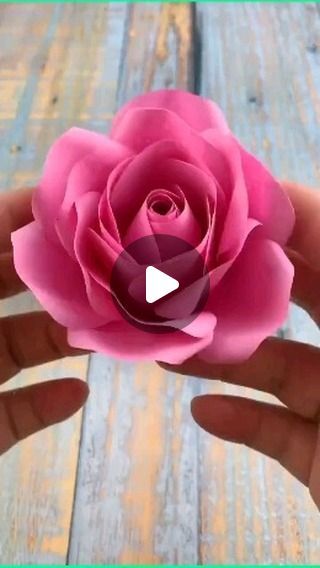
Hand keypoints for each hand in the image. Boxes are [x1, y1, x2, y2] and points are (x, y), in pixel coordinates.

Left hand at [0, 188, 87, 453]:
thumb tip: (22, 201)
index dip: (27, 216)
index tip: (78, 207)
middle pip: (12, 286)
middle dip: (62, 275)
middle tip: (113, 264)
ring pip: (23, 346)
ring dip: (65, 338)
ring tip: (108, 327)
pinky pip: (17, 411)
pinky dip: (47, 403)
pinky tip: (76, 393)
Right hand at [161, 182, 319, 509]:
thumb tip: (294, 198)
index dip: (282, 216)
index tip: (225, 200)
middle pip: (297, 300)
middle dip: (239, 283)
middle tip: (183, 264)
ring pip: (276, 368)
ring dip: (223, 359)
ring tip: (169, 345)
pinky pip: (276, 432)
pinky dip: (240, 422)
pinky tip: (203, 411)